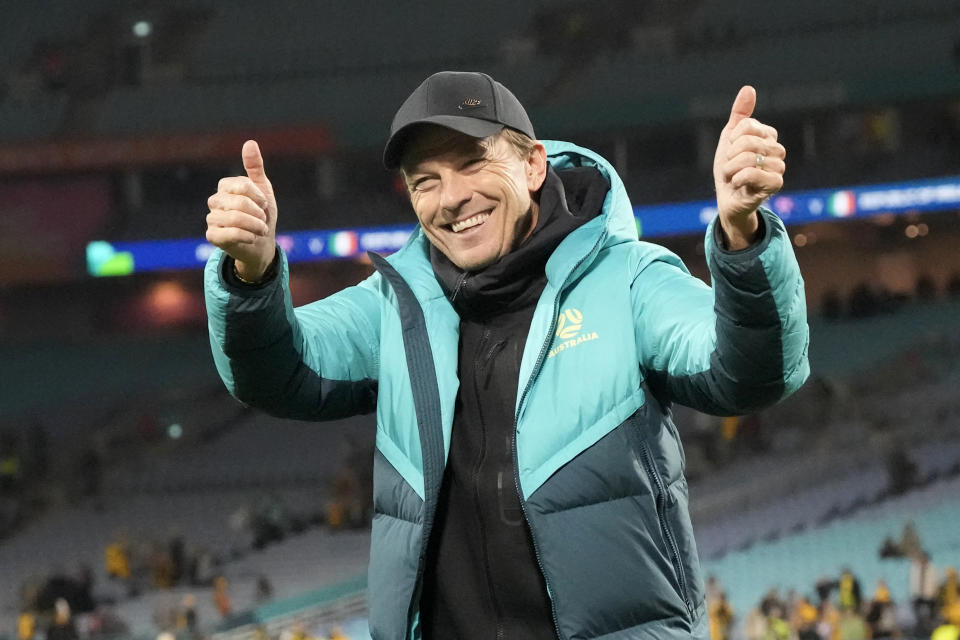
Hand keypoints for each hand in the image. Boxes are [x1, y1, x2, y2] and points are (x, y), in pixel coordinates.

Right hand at [206, 140, 277, 279]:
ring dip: (255, 226)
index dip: (259, 197)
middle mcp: (215, 201)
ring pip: (235, 218)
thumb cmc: (262, 215)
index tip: (264, 205)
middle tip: (262, 220)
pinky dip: (247, 236)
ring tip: (260, 230)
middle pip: (239, 202)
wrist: (262, 244)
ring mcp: (212, 218)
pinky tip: (252, 238)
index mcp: (226, 187)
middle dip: (258, 213)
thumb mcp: (263, 190)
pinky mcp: (212, 236)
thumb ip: (255, 167)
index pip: (243, 185)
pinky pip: (230, 233)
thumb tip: (250, 143)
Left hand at [713, 86, 785, 248]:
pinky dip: (738, 179)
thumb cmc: (730, 170)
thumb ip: (740, 114)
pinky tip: (738, 184)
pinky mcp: (776, 184)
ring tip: (733, 177)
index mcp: (768, 137)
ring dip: (732, 169)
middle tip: (730, 168)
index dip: (732, 140)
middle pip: (748, 141)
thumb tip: (749, 88)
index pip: (747, 126)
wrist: (727, 199)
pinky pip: (753, 173)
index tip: (730, 152)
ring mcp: (778, 167)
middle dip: (730, 156)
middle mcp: (777, 150)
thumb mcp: (729, 140)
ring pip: (749, 158)